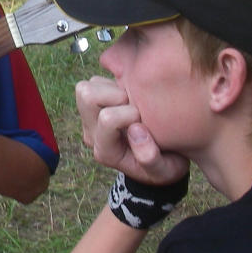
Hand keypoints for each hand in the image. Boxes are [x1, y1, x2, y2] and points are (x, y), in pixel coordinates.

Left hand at [74, 76, 188, 185]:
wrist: (161, 157)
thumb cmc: (164, 164)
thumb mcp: (164, 170)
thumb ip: (151, 158)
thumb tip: (136, 130)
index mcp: (106, 151)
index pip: (107, 119)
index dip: (130, 114)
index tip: (145, 122)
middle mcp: (93, 133)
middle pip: (87, 98)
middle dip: (116, 95)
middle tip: (136, 106)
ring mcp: (92, 117)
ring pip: (87, 87)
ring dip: (113, 88)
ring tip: (132, 100)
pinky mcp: (97, 103)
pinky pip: (96, 81)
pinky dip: (113, 83)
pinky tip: (131, 94)